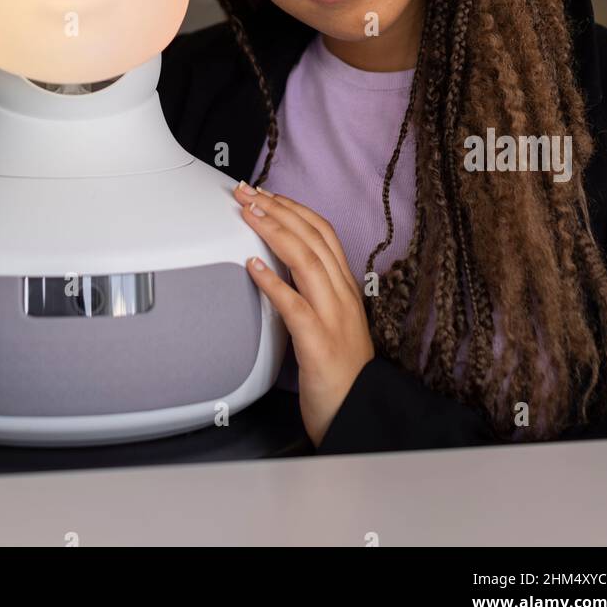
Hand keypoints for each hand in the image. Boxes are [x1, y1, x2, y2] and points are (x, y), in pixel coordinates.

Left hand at [234, 181, 374, 447]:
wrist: (359, 416)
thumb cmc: (340, 375)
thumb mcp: (330, 323)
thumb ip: (311, 295)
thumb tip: (276, 269)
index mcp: (346, 290)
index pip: (324, 234)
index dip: (294, 209)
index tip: (267, 193)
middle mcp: (343, 297)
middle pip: (313, 239)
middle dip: (279, 209)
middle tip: (247, 191)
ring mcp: (333, 318)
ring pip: (307, 262)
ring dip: (275, 232)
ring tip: (249, 213)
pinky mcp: (319, 344)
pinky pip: (295, 307)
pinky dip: (273, 282)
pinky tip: (252, 266)